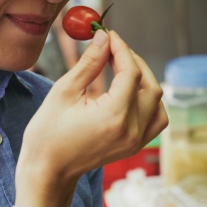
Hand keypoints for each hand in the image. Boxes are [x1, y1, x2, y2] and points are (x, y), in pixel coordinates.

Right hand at [16, 30, 166, 206]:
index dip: (121, 49)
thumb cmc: (48, 134)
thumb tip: (103, 38)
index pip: (131, 73)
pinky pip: (155, 119)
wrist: (49, 172)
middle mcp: (132, 130)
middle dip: (134, 62)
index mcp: (114, 116)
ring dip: (145, 81)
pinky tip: (130, 91)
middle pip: (150, 86)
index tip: (109, 35)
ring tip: (122, 68)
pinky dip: (149, 101)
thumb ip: (90, 63)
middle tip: (114, 48)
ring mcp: (136, 141)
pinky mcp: (135, 146)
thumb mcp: (65, 92)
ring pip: (158, 102)